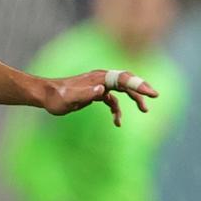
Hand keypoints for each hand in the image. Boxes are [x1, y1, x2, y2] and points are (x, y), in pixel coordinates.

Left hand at [41, 69, 156, 127]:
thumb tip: (102, 90)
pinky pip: (112, 100)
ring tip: (145, 110)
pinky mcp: (95, 94)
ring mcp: (99, 86)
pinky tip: (117, 122)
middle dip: (141, 89)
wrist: (45, 96)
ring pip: (122, 91)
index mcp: (99, 78)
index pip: (124, 79)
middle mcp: (101, 79)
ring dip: (134, 99)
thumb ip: (86, 94)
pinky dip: (117, 110)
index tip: (152, 93)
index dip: (139, 85)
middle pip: (127, 82)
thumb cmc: (56, 97)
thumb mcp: (70, 98)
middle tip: (154, 97)